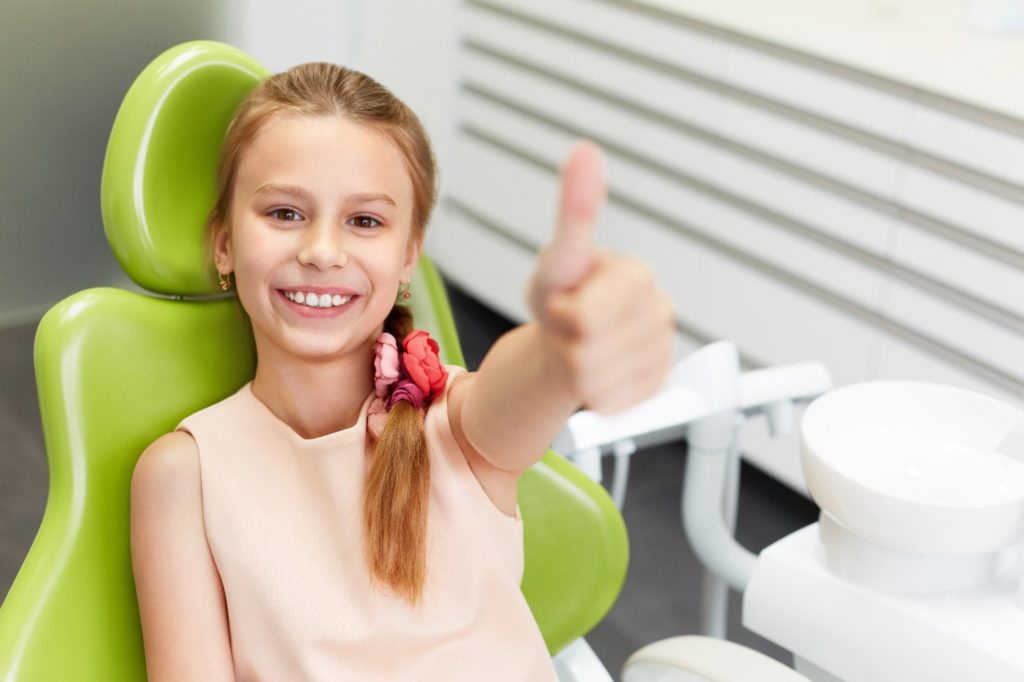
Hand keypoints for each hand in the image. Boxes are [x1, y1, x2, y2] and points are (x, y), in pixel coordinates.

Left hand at [527, 141, 676, 414]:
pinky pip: (612, 404)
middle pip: (590, 353)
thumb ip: (575, 209)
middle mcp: (660, 313)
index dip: (562, 316)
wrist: (566, 343)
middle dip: (566, 344)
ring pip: (598, 383)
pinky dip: (593, 395)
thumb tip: (584, 150)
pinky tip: (597, 372)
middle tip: (569, 327)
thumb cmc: (561, 298)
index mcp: (638, 277)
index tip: (565, 302)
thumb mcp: (559, 258)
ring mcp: (661, 352)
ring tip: (580, 348)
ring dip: (576, 372)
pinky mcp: (657, 387)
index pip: (587, 318)